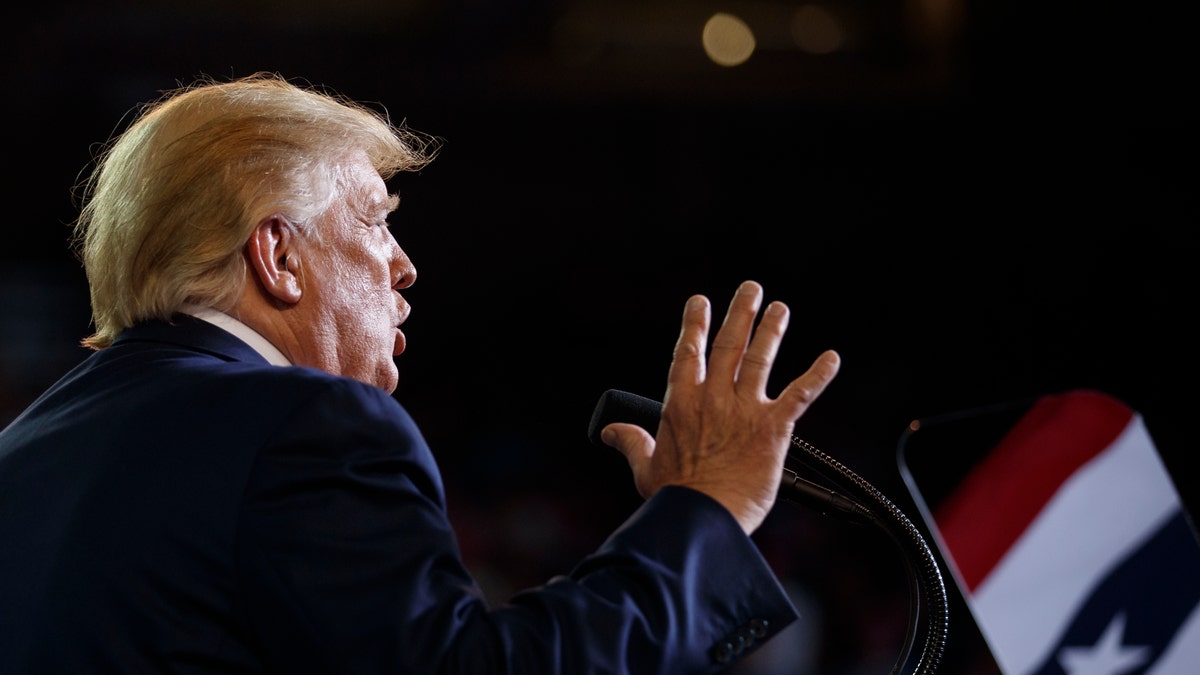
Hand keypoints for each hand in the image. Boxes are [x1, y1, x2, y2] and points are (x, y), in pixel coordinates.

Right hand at [600, 280, 840, 533]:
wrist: (703, 518)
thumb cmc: (674, 498)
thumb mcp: (644, 468)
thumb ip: (631, 442)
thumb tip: (609, 431)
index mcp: (681, 404)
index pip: (688, 353)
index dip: (694, 325)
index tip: (699, 302)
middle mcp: (713, 399)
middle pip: (728, 345)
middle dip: (740, 313)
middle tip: (750, 289)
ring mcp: (744, 410)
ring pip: (760, 360)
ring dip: (772, 330)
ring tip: (780, 308)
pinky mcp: (774, 429)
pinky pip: (800, 395)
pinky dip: (818, 375)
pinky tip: (832, 358)